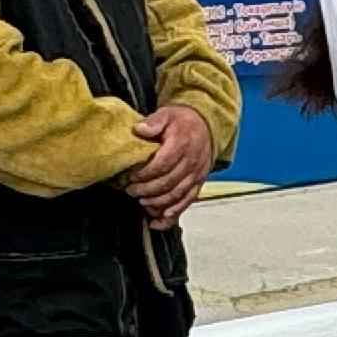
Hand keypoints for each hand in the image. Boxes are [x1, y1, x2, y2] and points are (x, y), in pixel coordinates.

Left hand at [123, 103, 215, 225]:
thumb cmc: (183, 122)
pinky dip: (172, 216)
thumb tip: (139, 129)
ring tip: (142, 202)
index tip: (131, 177)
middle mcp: (191, 162)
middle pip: (168, 183)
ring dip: (157, 204)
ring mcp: (196, 175)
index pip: (162, 164)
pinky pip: (186, 203)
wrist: (205, 125)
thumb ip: (153, 121)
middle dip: (147, 191)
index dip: (145, 174)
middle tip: (131, 191)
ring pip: (176, 196)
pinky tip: (157, 222)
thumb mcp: (167, 114)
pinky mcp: (198, 184)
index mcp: (182, 144)